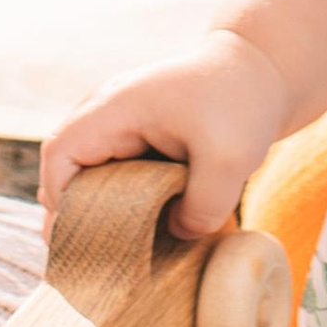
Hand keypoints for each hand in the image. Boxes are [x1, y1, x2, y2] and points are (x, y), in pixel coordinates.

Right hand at [37, 28, 291, 237]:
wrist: (266, 67)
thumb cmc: (243, 101)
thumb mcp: (230, 160)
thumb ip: (201, 209)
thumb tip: (176, 235)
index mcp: (117, 107)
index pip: (60, 154)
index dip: (61, 201)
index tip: (82, 241)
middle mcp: (111, 111)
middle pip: (66, 165)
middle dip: (74, 212)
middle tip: (92, 259)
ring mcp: (125, 122)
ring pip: (89, 170)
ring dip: (97, 207)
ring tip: (114, 252)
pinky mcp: (144, 136)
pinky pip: (115, 170)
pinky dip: (120, 200)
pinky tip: (142, 232)